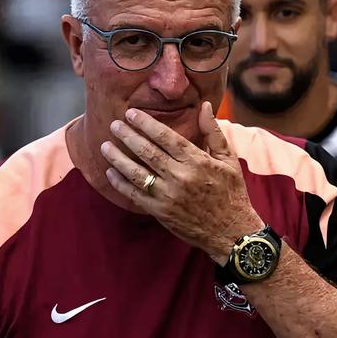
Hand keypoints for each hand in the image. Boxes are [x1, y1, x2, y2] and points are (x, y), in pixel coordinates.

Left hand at [100, 101, 263, 263]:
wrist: (231, 232)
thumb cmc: (231, 192)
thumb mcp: (228, 159)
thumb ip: (213, 131)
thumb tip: (206, 105)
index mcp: (197, 160)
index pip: (165, 136)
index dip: (145, 123)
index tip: (131, 114)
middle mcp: (181, 176)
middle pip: (147, 151)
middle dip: (127, 136)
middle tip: (114, 125)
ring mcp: (168, 195)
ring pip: (136, 172)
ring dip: (118, 158)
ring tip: (105, 146)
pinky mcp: (161, 212)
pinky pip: (135, 195)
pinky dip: (120, 183)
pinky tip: (110, 172)